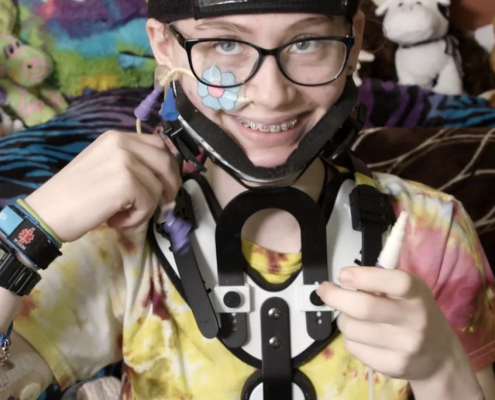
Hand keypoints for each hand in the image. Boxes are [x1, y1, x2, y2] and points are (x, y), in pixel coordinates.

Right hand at [25, 131, 181, 241]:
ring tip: (121, 216)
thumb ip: (131, 165)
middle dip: (171, 186)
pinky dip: (137, 219)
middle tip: (164, 205)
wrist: (47, 213)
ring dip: (146, 209)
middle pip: (166, 161)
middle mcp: (121, 143)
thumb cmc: (74, 197)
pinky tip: (115, 220)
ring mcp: (125, 160)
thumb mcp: (105, 168)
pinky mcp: (126, 181)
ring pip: (159, 186)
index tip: (168, 185)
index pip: (158, 144)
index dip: (169, 166)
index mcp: (116, 137)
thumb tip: (164, 178)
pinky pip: (149, 203)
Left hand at [316, 267, 467, 381]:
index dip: (364, 277)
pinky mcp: (392, 366)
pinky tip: (362, 336)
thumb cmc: (414, 314)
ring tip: (352, 317)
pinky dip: (350, 338)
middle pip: (364, 307)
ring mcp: (404, 346)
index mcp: (417, 294)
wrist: (439, 357)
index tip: (343, 275)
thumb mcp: (407, 292)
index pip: (395, 282)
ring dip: (343, 319)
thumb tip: (343, 281)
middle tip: (324, 290)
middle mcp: (414, 320)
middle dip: (335, 296)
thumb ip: (381, 284)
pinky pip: (353, 348)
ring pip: (352, 328)